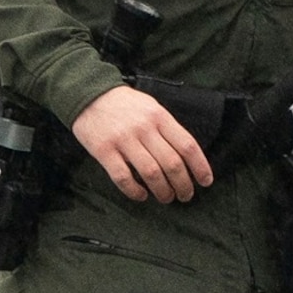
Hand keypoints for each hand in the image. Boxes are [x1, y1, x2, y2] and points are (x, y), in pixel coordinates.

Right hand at [70, 85, 214, 203]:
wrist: (87, 94)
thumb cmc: (124, 104)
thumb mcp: (151, 107)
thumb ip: (166, 128)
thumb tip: (185, 156)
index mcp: (159, 117)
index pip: (187, 145)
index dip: (200, 167)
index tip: (205, 182)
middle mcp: (144, 128)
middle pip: (172, 163)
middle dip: (183, 185)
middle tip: (185, 195)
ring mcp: (123, 140)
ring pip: (151, 173)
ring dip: (163, 191)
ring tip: (166, 198)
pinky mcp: (103, 151)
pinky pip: (123, 177)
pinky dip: (134, 191)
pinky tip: (141, 195)